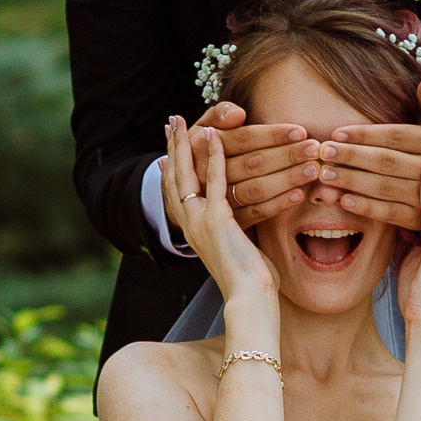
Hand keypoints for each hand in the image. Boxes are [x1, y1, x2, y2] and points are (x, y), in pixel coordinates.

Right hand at [159, 115, 279, 310]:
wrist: (249, 300)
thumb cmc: (251, 282)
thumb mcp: (240, 249)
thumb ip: (238, 229)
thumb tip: (248, 217)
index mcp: (193, 233)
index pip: (175, 194)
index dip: (171, 169)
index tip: (169, 150)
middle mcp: (189, 225)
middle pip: (173, 178)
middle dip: (171, 148)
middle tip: (169, 122)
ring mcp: (200, 221)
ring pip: (186, 174)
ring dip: (184, 144)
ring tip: (181, 120)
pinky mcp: (217, 219)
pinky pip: (214, 180)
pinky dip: (213, 155)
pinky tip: (213, 134)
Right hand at [199, 101, 318, 229]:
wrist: (185, 190)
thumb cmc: (204, 149)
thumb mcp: (204, 126)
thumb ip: (219, 113)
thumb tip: (238, 114)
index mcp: (202, 146)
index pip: (244, 139)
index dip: (273, 135)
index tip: (300, 132)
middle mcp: (207, 175)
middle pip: (253, 164)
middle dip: (287, 156)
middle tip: (315, 150)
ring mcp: (215, 201)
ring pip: (256, 189)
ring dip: (286, 179)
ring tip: (313, 170)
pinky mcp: (227, 221)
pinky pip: (254, 213)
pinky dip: (277, 205)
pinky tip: (299, 195)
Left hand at [320, 73, 420, 229]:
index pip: (396, 137)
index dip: (364, 135)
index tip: (336, 133)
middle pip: (386, 162)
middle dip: (351, 157)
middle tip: (322, 153)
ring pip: (385, 188)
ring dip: (351, 182)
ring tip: (324, 175)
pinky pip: (391, 214)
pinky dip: (366, 208)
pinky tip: (343, 200)